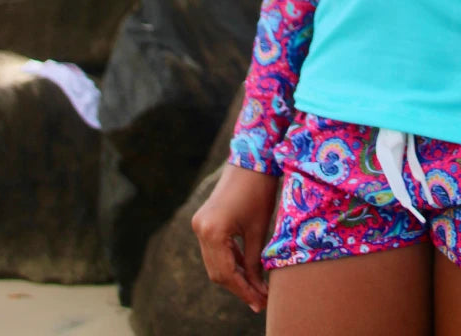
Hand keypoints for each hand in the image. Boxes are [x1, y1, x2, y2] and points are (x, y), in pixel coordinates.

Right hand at [191, 162, 280, 313]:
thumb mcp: (257, 229)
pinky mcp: (205, 221)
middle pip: (217, 271)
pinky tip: (247, 271)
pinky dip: (230, 261)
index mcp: (212, 232)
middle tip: (259, 300)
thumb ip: (254, 260)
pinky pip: (215, 249)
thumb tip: (257, 287)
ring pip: (215, 262)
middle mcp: (200, 230)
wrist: (251, 158)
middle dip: (239, 287)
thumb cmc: (258, 191)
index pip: (226, 273)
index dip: (244, 290)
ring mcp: (200, 225)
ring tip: (256, 289)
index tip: (260, 302)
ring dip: (234, 276)